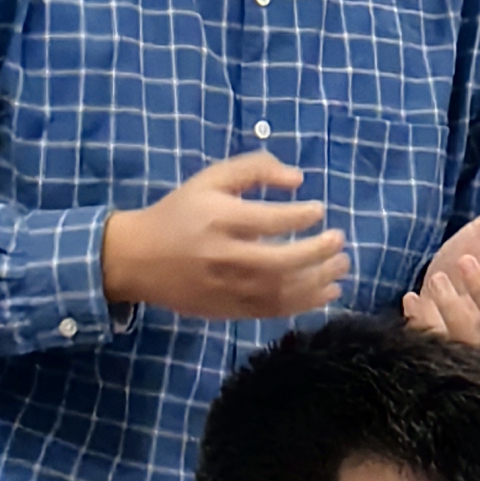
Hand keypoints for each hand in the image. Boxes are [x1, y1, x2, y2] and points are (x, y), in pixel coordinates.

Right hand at [101, 152, 347, 318]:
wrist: (138, 259)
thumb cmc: (180, 212)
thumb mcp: (211, 179)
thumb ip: (254, 169)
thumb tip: (298, 179)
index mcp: (218, 219)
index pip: (269, 221)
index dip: (301, 216)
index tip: (320, 211)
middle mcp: (223, 257)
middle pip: (279, 262)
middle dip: (317, 253)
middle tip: (340, 241)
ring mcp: (225, 288)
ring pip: (279, 292)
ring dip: (317, 281)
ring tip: (341, 267)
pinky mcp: (227, 310)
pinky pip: (271, 311)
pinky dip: (303, 304)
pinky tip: (325, 293)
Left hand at [403, 190, 479, 347]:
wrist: (443, 279)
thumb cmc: (471, 257)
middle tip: (465, 260)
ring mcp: (471, 339)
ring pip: (468, 340)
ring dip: (451, 310)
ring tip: (438, 278)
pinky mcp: (442, 346)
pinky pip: (434, 342)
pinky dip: (422, 320)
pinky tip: (412, 297)